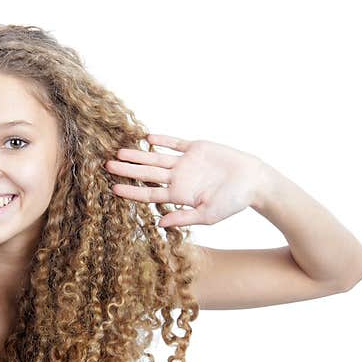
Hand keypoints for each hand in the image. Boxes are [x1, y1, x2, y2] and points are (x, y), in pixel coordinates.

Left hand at [105, 134, 267, 227]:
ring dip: (138, 154)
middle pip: (146, 174)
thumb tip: (159, 224)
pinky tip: (147, 137)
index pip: (149, 194)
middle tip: (107, 165)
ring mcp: (185, 162)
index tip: (113, 188)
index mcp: (178, 195)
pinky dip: (162, 139)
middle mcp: (178, 178)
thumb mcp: (208, 215)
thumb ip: (184, 217)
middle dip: (127, 169)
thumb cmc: (233, 202)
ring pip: (156, 157)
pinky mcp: (196, 148)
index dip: (131, 190)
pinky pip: (175, 142)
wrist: (254, 181)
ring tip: (120, 151)